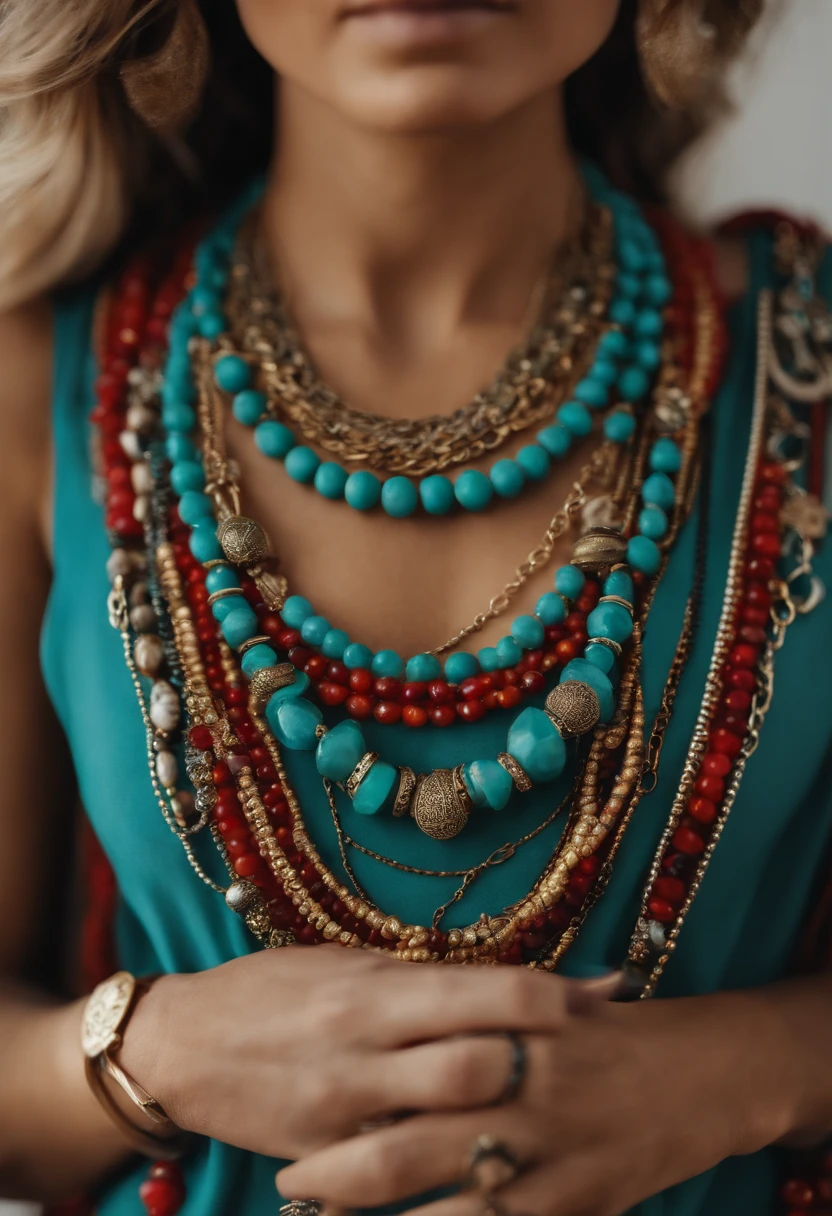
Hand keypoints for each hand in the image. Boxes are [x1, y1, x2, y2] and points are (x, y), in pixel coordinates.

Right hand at [119, 946, 615, 1160]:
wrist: (184, 1045)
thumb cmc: (272, 991)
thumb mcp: (345, 967)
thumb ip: (420, 979)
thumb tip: (502, 980)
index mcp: (373, 990)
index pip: (480, 990)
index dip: (547, 997)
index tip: (594, 998)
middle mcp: (364, 1050)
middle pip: (478, 1066)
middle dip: (540, 1064)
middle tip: (586, 1061)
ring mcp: (347, 1113)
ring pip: (447, 1128)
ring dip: (505, 1121)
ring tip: (549, 1113)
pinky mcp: (328, 1158)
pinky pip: (401, 1173)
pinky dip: (448, 1167)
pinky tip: (485, 1163)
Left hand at [276, 989, 796, 1215]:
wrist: (701, 1071)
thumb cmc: (606, 1032)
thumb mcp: (540, 1003)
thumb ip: (477, 1007)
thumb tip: (401, 1006)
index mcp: (502, 1026)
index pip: (408, 1056)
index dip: (346, 1085)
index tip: (296, 1098)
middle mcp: (519, 1088)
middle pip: (408, 1138)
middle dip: (340, 1169)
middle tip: (290, 1178)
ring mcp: (547, 1151)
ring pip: (443, 1198)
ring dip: (378, 1213)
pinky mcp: (576, 1200)